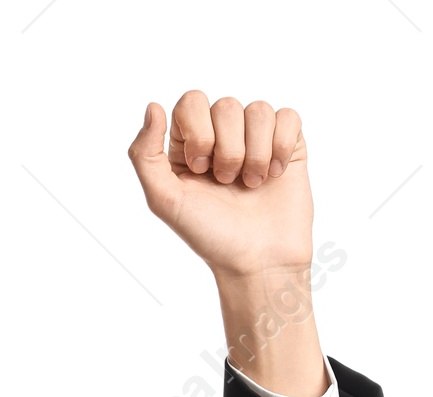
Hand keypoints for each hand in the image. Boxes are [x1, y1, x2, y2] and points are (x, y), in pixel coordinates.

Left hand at [129, 91, 327, 396]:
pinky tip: (275, 174)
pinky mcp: (287, 142)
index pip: (191, 102)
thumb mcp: (164, 200)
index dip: (197, 131)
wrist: (257, 259)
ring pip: (257, 110)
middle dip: (226, 150)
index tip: (199, 168)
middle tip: (225, 183)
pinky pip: (287, 116)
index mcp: (188, 143)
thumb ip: (145, 155)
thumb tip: (152, 106)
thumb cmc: (209, 234)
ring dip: (253, 154)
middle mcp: (221, 135)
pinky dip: (280, 148)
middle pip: (225, 105)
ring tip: (250, 185)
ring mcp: (256, 137)